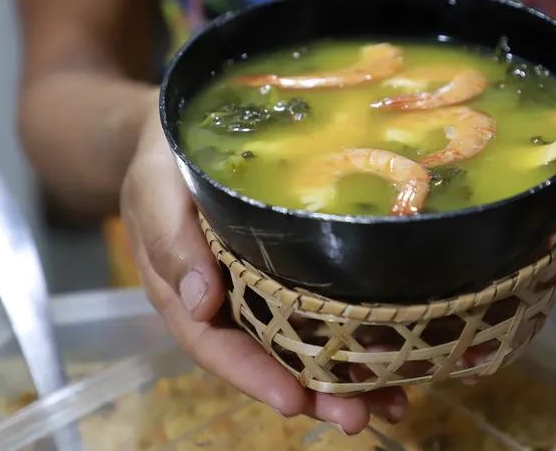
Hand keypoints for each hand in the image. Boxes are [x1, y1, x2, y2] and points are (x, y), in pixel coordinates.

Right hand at [120, 104, 406, 434]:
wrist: (186, 138)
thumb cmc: (164, 163)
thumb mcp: (155, 192)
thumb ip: (170, 243)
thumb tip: (198, 302)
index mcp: (188, 295)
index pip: (217, 346)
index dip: (254, 378)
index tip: (293, 402)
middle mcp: (232, 303)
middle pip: (270, 359)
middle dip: (315, 393)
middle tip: (360, 417)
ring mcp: (266, 290)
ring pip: (305, 343)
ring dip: (348, 377)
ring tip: (396, 400)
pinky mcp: (296, 270)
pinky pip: (326, 307)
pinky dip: (361, 333)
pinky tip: (400, 349)